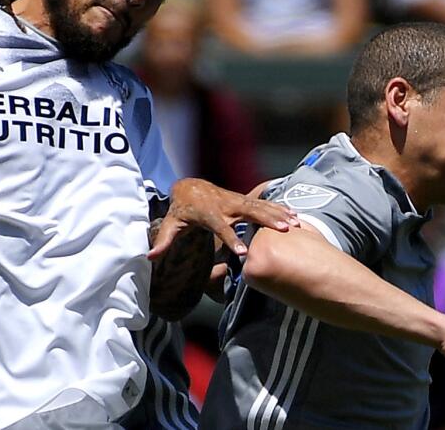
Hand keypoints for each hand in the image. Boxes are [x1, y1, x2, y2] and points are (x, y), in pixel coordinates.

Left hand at [149, 178, 298, 258]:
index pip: (221, 227)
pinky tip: (295, 214)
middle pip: (248, 212)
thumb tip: (149, 257)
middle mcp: (226, 205)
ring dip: (278, 214)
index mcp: (209, 214)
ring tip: (295, 223)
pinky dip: (279, 208)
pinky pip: (264, 203)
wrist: (191, 187)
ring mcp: (237, 200)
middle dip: (266, 220)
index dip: (230, 239)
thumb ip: (163, 241)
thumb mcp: (171, 223)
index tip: (242, 252)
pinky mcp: (244, 199)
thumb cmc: (182, 210)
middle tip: (283, 230)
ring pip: (260, 206)